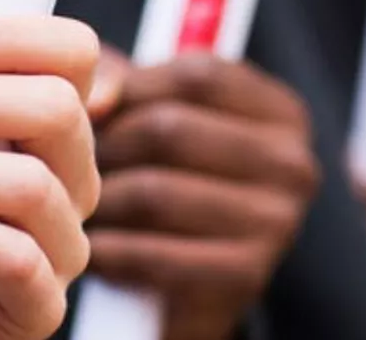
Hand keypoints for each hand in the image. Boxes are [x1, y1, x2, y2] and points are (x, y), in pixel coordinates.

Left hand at [86, 49, 318, 339]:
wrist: (190, 290)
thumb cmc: (170, 185)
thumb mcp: (158, 117)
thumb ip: (126, 83)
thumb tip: (98, 94)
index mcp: (282, 114)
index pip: (198, 75)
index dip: (131, 88)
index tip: (93, 110)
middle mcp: (294, 164)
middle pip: (171, 128)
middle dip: (107, 147)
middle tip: (71, 166)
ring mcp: (277, 223)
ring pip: (155, 192)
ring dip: (101, 202)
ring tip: (78, 206)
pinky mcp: (246, 277)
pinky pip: (153, 254)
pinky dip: (111, 251)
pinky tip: (96, 249)